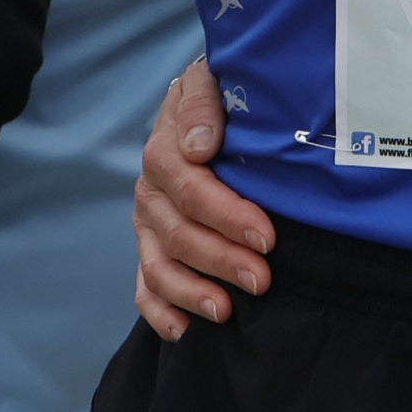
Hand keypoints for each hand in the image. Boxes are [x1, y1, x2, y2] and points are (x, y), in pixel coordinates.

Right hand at [135, 59, 275, 337]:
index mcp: (167, 150)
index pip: (190, 188)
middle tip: (261, 279)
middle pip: (178, 233)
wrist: (210, 105)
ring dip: (192, 291)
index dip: (227, 214)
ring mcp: (147, 224)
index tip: (266, 237)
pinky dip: (160, 311)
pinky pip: (144, 285)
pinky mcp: (150, 248)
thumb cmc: (226, 97)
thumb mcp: (214, 81)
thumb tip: (199, 146)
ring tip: (226, 312)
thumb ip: (204, 104)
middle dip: (221, 259)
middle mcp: (151, 190)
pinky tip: (184, 331)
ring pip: (159, 265)